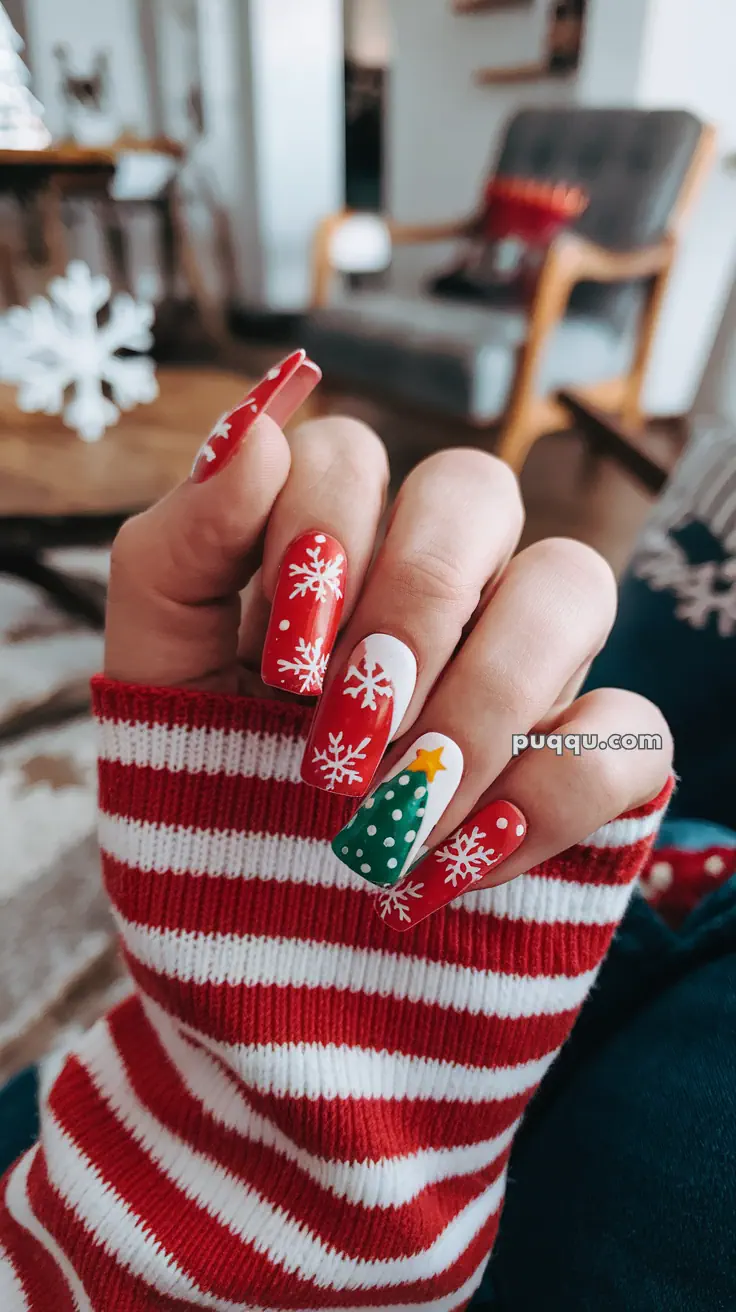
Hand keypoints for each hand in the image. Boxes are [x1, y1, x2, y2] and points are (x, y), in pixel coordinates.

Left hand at [106, 353, 672, 927]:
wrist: (254, 962)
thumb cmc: (205, 801)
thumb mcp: (155, 682)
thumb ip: (178, 552)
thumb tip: (256, 430)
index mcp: (330, 549)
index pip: (350, 456)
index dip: (322, 533)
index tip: (283, 662)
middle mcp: (440, 585)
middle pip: (477, 488)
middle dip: (412, 604)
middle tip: (342, 731)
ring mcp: (524, 663)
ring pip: (573, 584)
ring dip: (485, 698)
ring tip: (396, 814)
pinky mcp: (588, 760)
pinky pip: (630, 732)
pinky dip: (548, 796)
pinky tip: (452, 864)